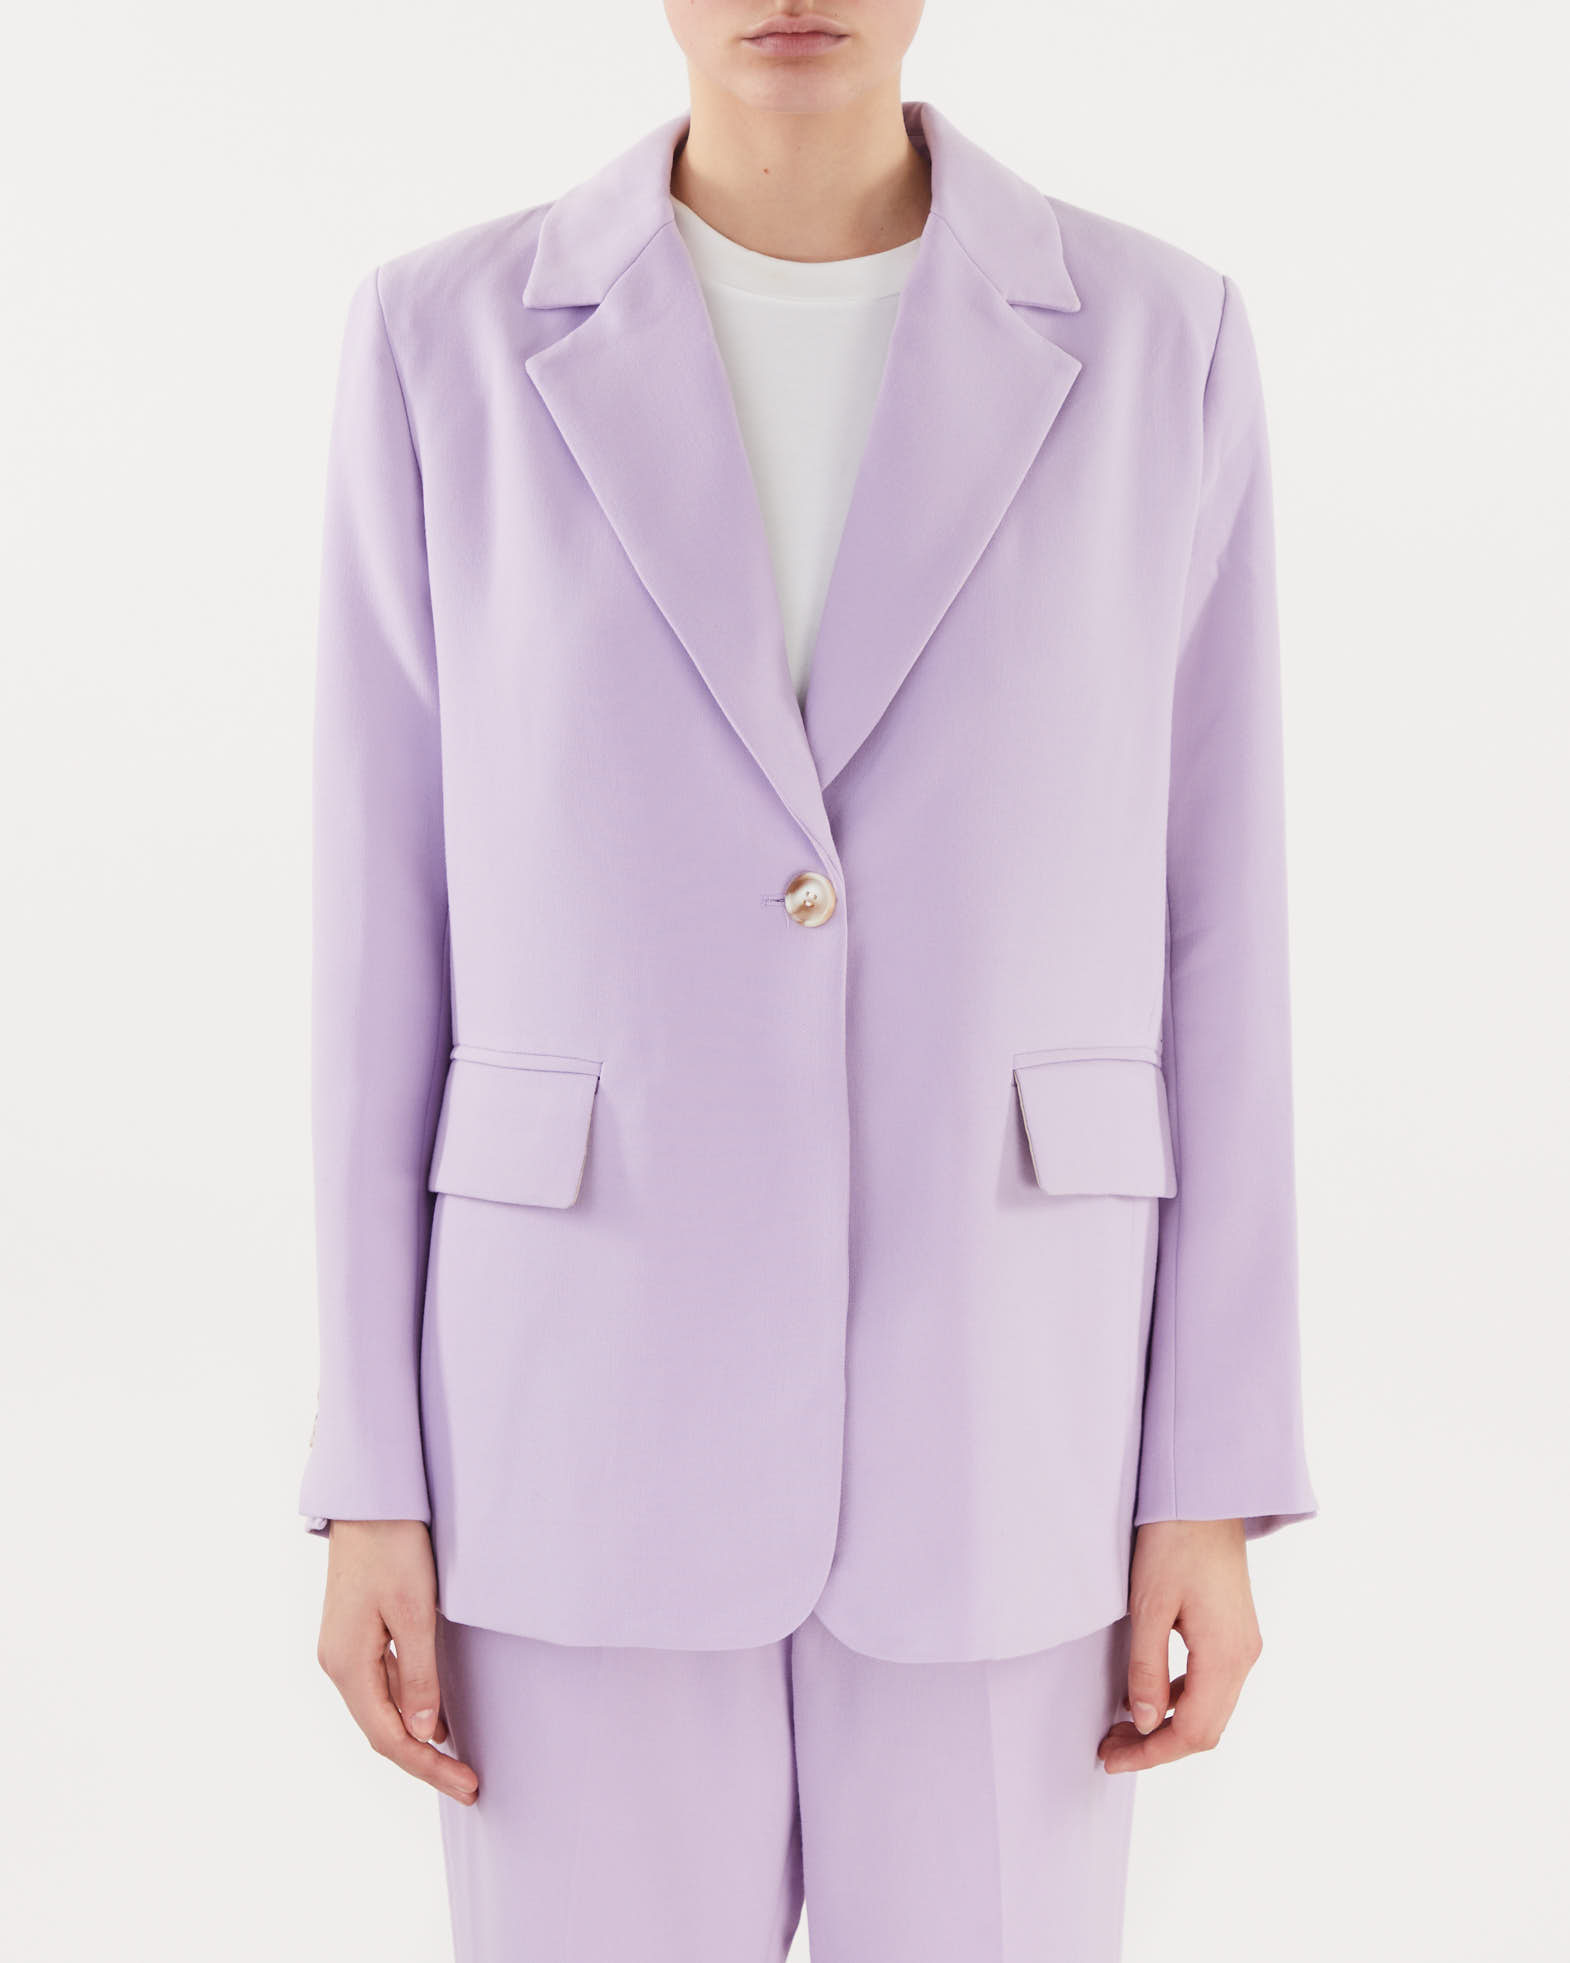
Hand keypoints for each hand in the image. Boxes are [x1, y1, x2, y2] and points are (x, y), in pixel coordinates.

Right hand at [316, 1519, 478, 1804]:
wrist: (369, 1498)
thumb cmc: (394, 1548)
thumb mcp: (415, 1613)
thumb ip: (419, 1676)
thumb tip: (425, 1733)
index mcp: (347, 1665)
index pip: (390, 1737)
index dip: (429, 1767)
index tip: (468, 1785)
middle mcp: (338, 1663)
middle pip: (383, 1730)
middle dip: (426, 1761)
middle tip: (470, 1784)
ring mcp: (345, 1648)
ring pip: (383, 1709)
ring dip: (419, 1736)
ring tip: (458, 1761)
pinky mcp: (357, 1632)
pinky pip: (383, 1684)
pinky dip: (412, 1705)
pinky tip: (438, 1715)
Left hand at [1098, 1518, 1261, 1773]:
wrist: (1206, 1495)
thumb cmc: (1175, 1541)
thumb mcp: (1150, 1605)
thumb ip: (1147, 1668)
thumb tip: (1142, 1721)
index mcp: (1226, 1655)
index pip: (1192, 1732)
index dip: (1152, 1753)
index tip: (1112, 1759)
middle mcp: (1244, 1657)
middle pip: (1205, 1728)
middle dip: (1157, 1745)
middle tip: (1110, 1747)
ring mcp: (1243, 1644)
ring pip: (1210, 1708)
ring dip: (1167, 1723)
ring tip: (1121, 1726)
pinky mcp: (1236, 1631)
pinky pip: (1211, 1683)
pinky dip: (1179, 1699)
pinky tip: (1147, 1694)